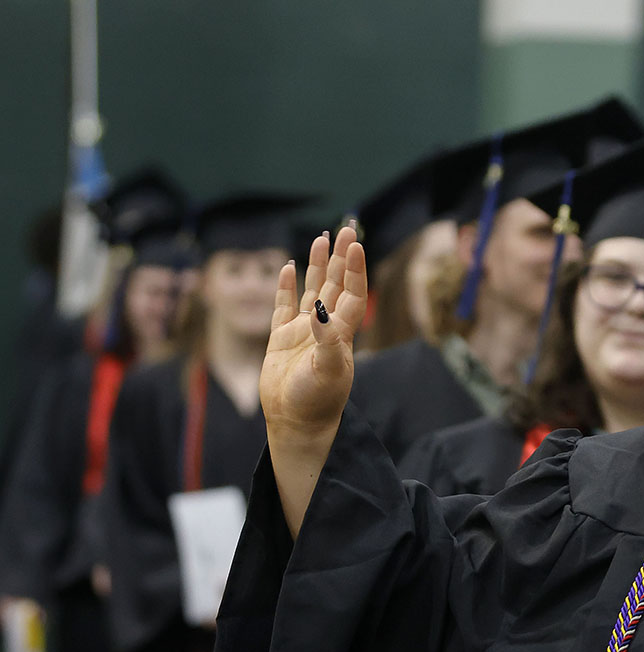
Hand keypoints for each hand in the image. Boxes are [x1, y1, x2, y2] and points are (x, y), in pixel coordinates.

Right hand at [260, 226, 367, 437]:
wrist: (296, 422)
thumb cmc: (318, 400)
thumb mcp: (328, 372)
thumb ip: (327, 341)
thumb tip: (321, 311)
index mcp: (342, 332)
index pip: (352, 292)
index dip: (354, 269)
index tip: (355, 245)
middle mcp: (325, 327)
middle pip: (335, 284)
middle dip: (341, 258)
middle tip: (346, 229)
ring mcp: (303, 331)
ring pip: (313, 290)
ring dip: (317, 266)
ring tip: (321, 239)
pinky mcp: (281, 339)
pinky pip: (284, 306)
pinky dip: (287, 287)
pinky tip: (290, 267)